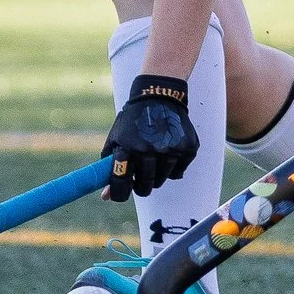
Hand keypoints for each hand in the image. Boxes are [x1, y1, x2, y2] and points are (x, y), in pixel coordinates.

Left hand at [102, 75, 196, 199]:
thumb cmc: (133, 121)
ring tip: (155, 156)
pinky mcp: (187, 148)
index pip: (120, 184)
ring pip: (162, 180)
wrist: (159, 96)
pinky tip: (169, 149)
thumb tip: (105, 196)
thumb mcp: (116, 139)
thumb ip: (109, 167)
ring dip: (157, 174)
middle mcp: (149, 150)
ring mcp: (170, 149)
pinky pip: (178, 172)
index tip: (120, 194)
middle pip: (144, 187)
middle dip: (141, 185)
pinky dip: (173, 166)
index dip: (119, 194)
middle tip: (141, 177)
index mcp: (127, 148)